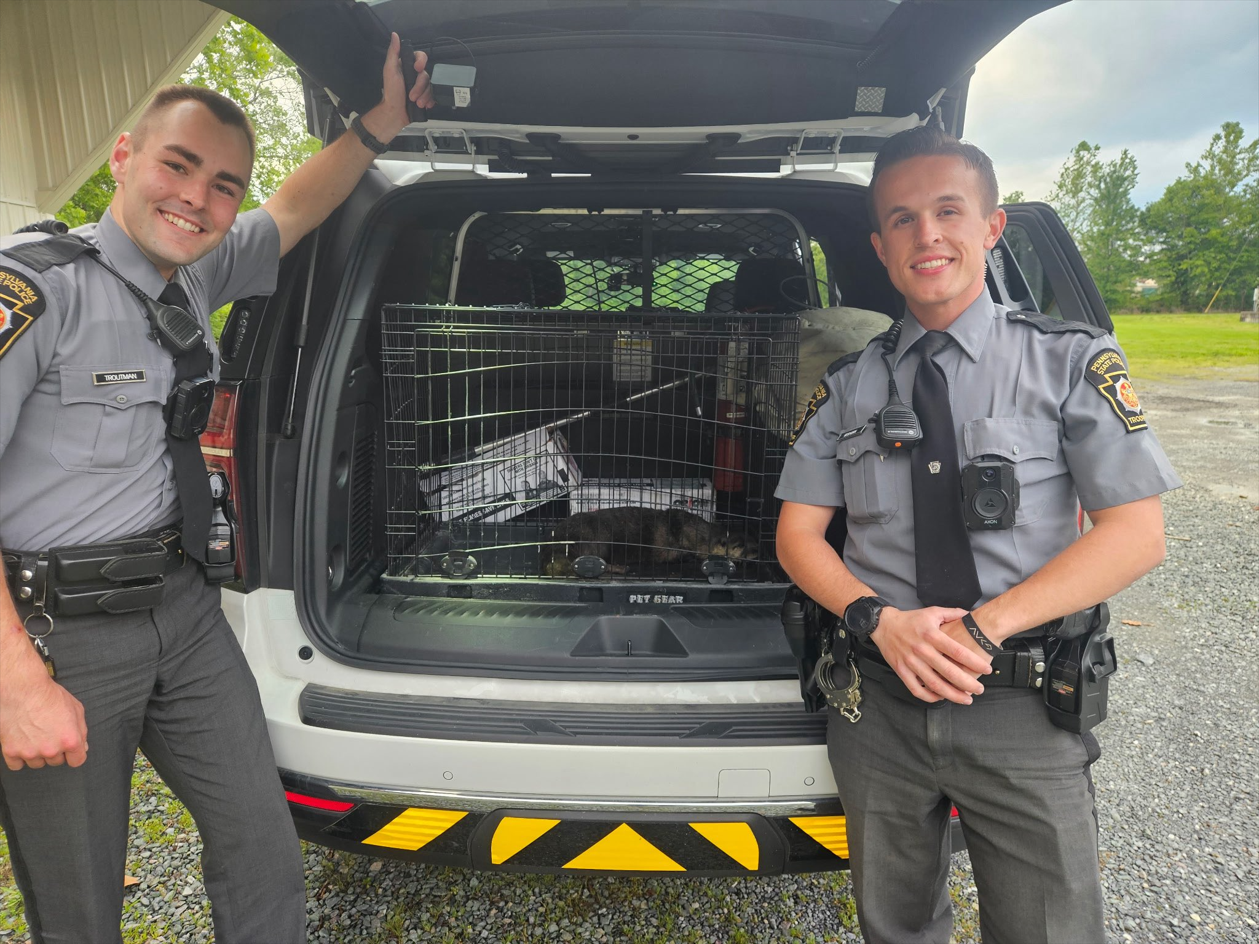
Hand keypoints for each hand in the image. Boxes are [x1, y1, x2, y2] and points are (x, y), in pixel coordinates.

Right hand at [0, 661, 88, 770]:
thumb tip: (82, 746)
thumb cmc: (48, 695)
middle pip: (56, 761)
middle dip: (55, 750)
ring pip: (37, 764)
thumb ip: (81, 730)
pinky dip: (18, 757)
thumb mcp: (76, 709)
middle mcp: (51, 749)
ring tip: (35, 736)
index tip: (70, 751)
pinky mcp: (11, 752)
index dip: (74, 754)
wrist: (21, 690)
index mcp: (70, 740)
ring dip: (37, 754)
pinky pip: (17, 765)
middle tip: (49, 734)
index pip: (77, 761)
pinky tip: (22, 743)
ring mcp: (30, 752)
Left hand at [361, 32, 434, 143]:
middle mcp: (414, 75)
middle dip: (420, 87)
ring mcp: (421, 87)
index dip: (421, 61)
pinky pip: (434, 95)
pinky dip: (430, 101)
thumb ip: (393, 52)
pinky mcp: (425, 96)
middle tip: (412, 96)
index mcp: (406, 66)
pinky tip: (424, 105)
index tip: (417, 69)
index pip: (419, 57)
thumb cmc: (391, 93)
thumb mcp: (390, 70)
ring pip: (431, 86)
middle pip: (426, 75)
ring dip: (424, 96)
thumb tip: (395, 35)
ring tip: (417, 103)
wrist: (395, 114)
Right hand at [869, 607, 992, 704]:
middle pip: (948, 672)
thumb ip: (953, 613)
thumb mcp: (932, 612)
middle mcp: (921, 650)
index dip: (974, 662)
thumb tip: (971, 614)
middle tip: (980, 689)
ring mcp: (910, 662)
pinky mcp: (901, 671)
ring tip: (967, 699)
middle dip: (967, 683)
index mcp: (931, 635)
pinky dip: (930, 697)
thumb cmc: (910, 619)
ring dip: (953, 695)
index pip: (957, 651)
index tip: (986, 669)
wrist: (883, 624)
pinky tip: (941, 697)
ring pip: (934, 684)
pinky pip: (916, 689)